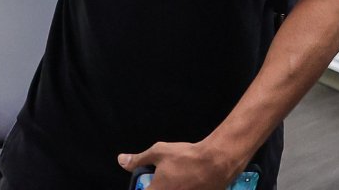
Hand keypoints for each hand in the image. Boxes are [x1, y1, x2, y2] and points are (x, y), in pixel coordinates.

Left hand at [118, 141, 239, 189]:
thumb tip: (121, 161)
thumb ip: (138, 159)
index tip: (145, 184)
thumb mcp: (158, 153)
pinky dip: (182, 188)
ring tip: (175, 180)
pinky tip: (185, 183)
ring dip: (169, 187)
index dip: (141, 188)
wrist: (217, 163)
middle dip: (155, 187)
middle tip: (159, 181)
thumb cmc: (185, 157)